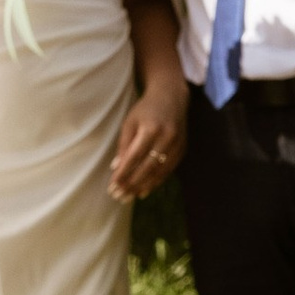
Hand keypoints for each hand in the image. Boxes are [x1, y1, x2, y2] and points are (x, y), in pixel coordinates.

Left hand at [110, 71, 186, 202]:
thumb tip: (116, 168)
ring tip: (129, 197)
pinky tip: (144, 190)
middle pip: (148, 167)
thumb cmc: (145, 109)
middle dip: (132, 184)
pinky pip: (168, 170)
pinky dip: (155, 182)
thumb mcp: (130, 122)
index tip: (112, 186)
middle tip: (119, 196)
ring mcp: (177, 145)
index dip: (123, 173)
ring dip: (143, 186)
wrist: (171, 97)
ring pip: (159, 172)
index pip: (134, 157)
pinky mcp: (182, 150)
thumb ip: (124, 145)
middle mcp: (167, 138)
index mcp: (151, 128)